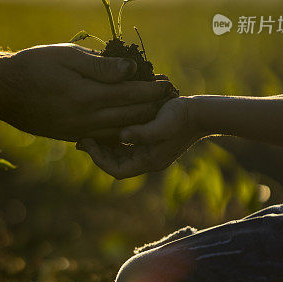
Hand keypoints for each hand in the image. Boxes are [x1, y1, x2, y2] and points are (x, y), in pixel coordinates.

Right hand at [0, 44, 175, 140]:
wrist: (2, 92)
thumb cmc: (33, 66)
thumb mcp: (66, 55)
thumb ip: (100, 65)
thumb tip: (130, 70)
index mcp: (86, 96)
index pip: (129, 93)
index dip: (151, 88)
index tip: (167, 82)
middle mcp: (85, 118)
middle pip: (129, 114)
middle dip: (151, 105)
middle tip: (170, 97)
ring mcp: (78, 131)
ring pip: (119, 128)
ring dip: (140, 120)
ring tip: (156, 110)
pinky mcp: (70, 136)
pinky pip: (103, 137)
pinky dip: (120, 131)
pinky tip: (130, 125)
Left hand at [76, 96, 205, 177]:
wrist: (202, 111)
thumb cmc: (182, 115)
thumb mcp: (163, 123)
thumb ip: (143, 132)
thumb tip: (122, 136)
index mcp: (149, 161)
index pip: (116, 170)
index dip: (98, 159)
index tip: (85, 142)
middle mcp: (148, 160)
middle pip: (115, 164)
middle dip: (97, 153)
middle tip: (81, 138)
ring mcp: (149, 152)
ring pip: (119, 155)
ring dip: (104, 146)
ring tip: (89, 132)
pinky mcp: (150, 142)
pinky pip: (126, 146)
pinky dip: (114, 139)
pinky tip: (105, 125)